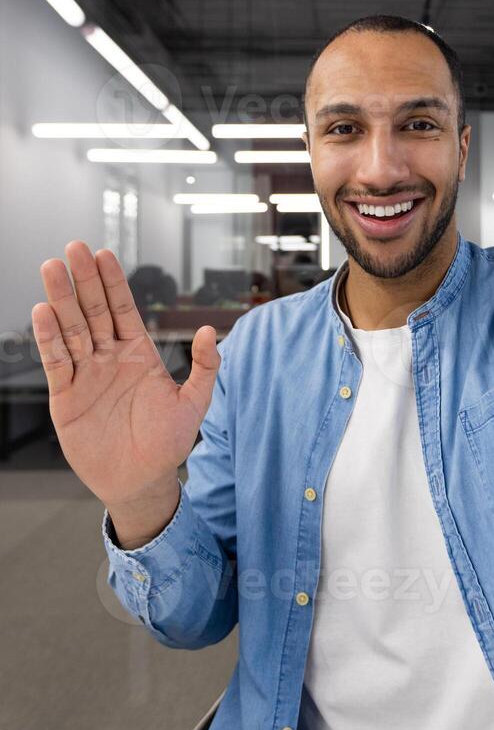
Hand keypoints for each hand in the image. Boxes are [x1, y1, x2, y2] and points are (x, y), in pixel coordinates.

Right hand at [32, 242, 218, 526]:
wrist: (141, 481)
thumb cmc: (168, 444)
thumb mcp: (194, 404)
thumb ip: (206, 367)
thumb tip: (212, 331)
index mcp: (138, 354)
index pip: (123, 310)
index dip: (114, 282)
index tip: (104, 254)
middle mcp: (109, 358)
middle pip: (93, 312)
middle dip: (84, 280)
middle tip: (73, 248)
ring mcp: (86, 375)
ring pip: (71, 330)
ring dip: (61, 300)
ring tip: (52, 270)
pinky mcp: (67, 397)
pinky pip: (57, 362)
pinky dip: (49, 339)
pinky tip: (44, 313)